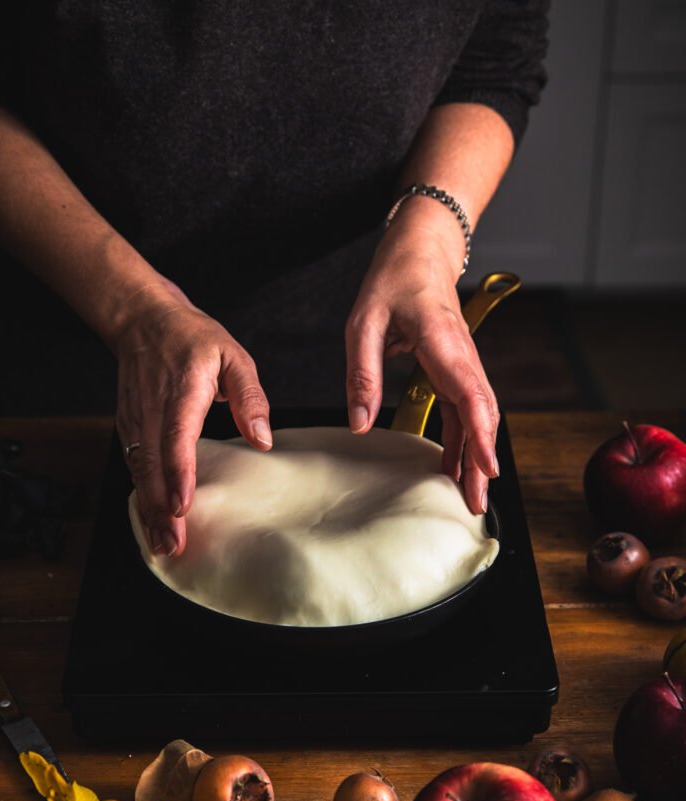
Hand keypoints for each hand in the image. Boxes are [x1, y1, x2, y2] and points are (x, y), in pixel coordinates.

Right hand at [111, 283, 271, 554]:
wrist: (142, 321)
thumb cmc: (192, 339)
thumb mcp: (232, 356)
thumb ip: (250, 397)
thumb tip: (262, 439)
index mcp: (181, 392)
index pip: (176, 438)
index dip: (177, 474)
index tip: (182, 505)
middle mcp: (152, 411)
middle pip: (152, 467)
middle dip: (161, 509)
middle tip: (175, 545)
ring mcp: (135, 422)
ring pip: (138, 473)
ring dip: (149, 511)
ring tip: (164, 545)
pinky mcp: (128, 430)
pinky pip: (133, 469)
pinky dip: (142, 498)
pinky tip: (153, 523)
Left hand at [345, 218, 498, 514]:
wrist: (422, 249)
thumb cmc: (393, 280)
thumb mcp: (364, 323)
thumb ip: (363, 373)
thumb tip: (361, 425)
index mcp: (443, 342)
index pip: (471, 394)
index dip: (480, 435)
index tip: (486, 468)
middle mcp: (462, 357)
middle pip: (482, 416)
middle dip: (482, 462)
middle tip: (477, 505)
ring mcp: (463, 364)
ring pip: (477, 417)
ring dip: (476, 457)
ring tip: (470, 497)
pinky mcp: (455, 370)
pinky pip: (464, 410)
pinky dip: (464, 440)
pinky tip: (456, 466)